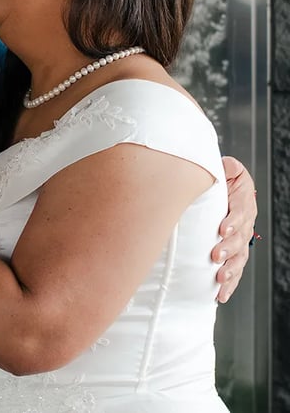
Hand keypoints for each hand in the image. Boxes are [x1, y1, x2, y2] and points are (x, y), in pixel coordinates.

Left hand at [211, 156, 257, 302]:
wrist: (221, 187)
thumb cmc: (220, 178)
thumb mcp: (226, 167)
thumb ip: (226, 166)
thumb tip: (224, 164)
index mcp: (242, 200)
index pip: (241, 210)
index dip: (234, 219)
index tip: (223, 228)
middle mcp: (245, 221)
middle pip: (241, 237)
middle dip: (229, 248)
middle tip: (215, 255)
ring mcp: (241, 239)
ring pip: (240, 256)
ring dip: (231, 268)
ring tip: (220, 278)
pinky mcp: (234, 253)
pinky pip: (235, 269)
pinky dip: (229, 284)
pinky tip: (220, 294)